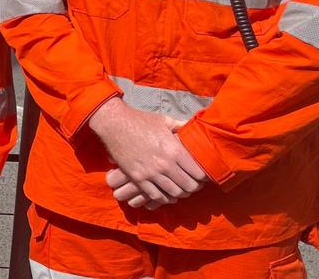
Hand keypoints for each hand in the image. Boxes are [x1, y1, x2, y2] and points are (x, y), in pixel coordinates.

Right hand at [87, 98, 206, 207]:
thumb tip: (194, 124)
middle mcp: (165, 164)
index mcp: (174, 150)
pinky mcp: (138, 178)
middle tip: (194, 185)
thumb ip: (181, 125)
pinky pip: (156, 195)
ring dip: (180, 193)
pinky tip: (167, 195)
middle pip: (189, 186)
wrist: (114, 124)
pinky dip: (164, 198)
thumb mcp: (164, 120)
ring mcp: (150, 173)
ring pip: (174, 193)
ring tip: (181, 190)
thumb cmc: (140, 120)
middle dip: (194, 187)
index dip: (204, 177)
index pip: (198, 173)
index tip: (203, 176)